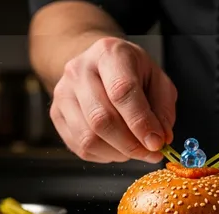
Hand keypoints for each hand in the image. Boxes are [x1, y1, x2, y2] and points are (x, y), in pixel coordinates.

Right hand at [50, 37, 176, 162]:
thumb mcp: (157, 80)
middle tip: (150, 154)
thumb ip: (162, 109)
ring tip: (134, 148)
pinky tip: (117, 146)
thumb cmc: (130, 72)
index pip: (122, 91)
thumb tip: (160, 140)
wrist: (97, 64)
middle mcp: (79, 71)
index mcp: (109, 54)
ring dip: (118, 152)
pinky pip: (80, 147)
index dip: (140, 122)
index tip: (156, 143)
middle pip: (101, 119)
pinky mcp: (56, 114)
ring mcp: (63, 93)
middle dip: (130, 144)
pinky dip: (104, 155)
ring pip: (89, 138)